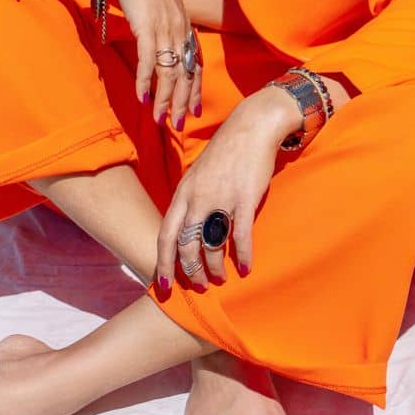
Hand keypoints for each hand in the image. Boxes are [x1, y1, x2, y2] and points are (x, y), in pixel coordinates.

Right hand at [107, 0, 202, 125]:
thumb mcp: (161, 5)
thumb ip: (163, 24)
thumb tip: (158, 41)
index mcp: (184, 25)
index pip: (195, 65)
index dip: (195, 89)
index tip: (194, 110)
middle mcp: (179, 30)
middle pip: (185, 74)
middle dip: (182, 102)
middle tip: (178, 125)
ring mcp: (165, 29)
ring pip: (169, 72)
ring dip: (164, 99)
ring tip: (159, 119)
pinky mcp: (147, 27)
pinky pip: (148, 60)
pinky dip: (145, 81)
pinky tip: (142, 97)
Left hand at [155, 86, 302, 289]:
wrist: (251, 127)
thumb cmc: (225, 154)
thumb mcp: (197, 175)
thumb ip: (189, 201)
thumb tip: (184, 231)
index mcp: (183, 193)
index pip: (166, 236)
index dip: (164, 265)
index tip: (165, 287)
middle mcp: (197, 198)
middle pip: (186, 246)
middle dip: (191, 272)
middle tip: (200, 286)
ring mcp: (221, 198)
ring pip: (212, 245)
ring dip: (215, 268)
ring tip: (221, 278)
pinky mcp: (245, 198)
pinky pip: (241, 236)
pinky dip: (243, 256)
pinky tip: (246, 268)